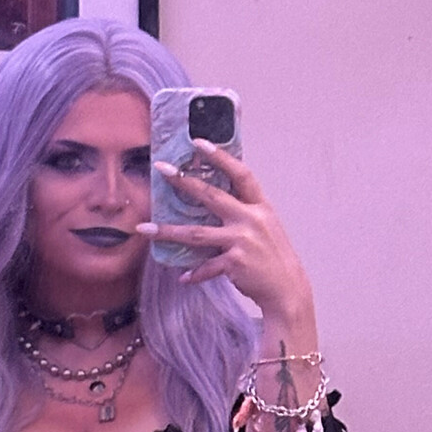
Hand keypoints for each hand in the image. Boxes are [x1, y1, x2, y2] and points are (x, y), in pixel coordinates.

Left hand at [137, 142, 312, 325]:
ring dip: (168, 231)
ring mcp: (241, 241)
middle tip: (161, 169)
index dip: (221, 157)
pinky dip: (195, 273)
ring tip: (145, 229)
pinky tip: (183, 277)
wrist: (287, 289)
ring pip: (197, 234)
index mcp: (260, 207)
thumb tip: (215, 198)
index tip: (198, 143)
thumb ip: (245, 211)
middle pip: (212, 196)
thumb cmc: (273, 256)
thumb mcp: (266, 226)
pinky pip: (207, 266)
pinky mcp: (234, 263)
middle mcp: (250, 220)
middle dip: (184, 181)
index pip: (241, 174)